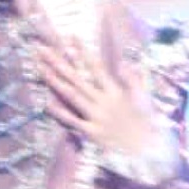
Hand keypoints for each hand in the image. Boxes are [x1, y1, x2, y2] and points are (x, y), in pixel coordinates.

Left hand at [38, 41, 163, 158]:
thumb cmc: (145, 123)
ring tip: (40, 68)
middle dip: (59, 62)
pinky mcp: (92, 133)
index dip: (83, 51)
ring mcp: (97, 117)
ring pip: (72, 95)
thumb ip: (132, 79)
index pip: (96, 67)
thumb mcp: (143, 98)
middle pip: (77, 78)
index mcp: (116, 91)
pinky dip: (60, 112)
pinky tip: (47, 103)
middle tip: (43, 49)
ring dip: (55, 81)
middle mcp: (104, 101)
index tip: (71, 37)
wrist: (148, 151)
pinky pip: (74, 121)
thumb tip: (123, 63)